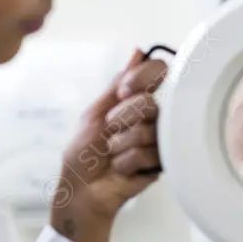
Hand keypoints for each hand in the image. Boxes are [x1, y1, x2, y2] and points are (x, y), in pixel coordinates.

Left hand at [48, 49, 167, 241]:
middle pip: (148, 104)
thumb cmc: (83, 152)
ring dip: (120, 145)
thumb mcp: (94, 113)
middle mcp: (152, 117)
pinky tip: (121, 169)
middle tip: (109, 133)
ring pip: (147, 131)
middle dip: (120, 120)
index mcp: (136, 100)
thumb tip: (138, 53)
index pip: (158, 72)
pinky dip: (126, 162)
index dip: (143, 78)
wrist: (82, 189)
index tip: (124, 92)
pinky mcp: (161, 163)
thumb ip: (118, 84)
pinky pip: (148, 154)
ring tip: (112, 155)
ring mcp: (158, 140)